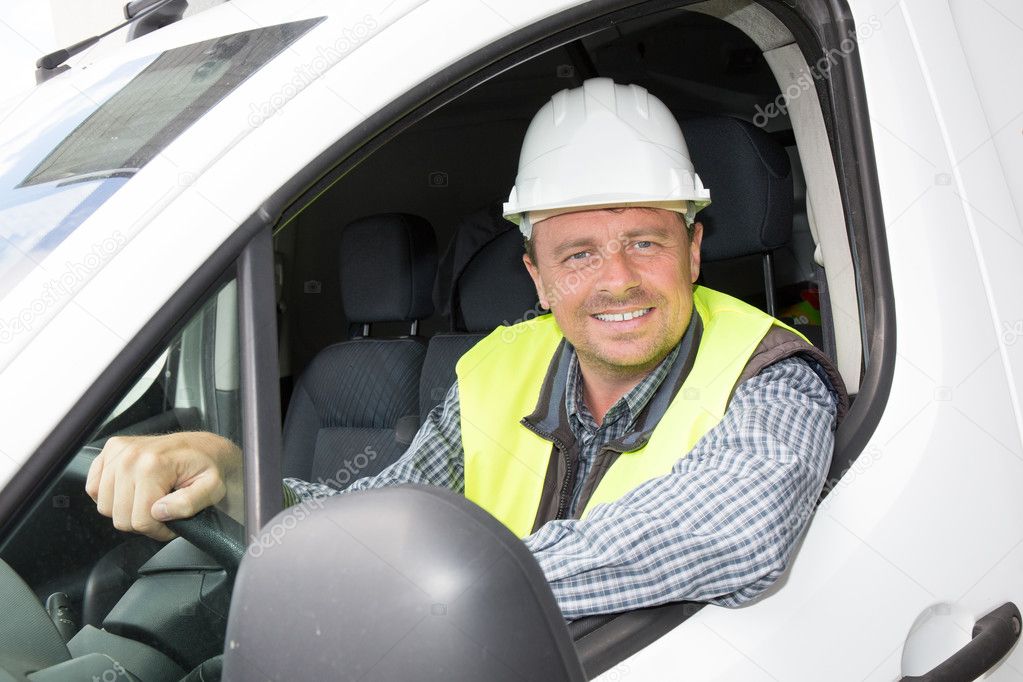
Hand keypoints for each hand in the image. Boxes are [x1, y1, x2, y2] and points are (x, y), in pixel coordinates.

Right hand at [85, 431, 241, 540]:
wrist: (204, 447)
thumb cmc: (208, 467)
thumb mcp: (211, 488)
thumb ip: (188, 503)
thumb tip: (159, 512)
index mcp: (154, 465)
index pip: (140, 520)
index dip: (159, 529)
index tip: (171, 523)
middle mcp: (131, 456)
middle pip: (120, 517)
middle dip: (143, 521)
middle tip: (161, 512)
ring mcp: (118, 451)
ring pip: (105, 506)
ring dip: (127, 510)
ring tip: (148, 500)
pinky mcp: (110, 450)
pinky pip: (94, 488)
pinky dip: (111, 496)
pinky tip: (132, 491)